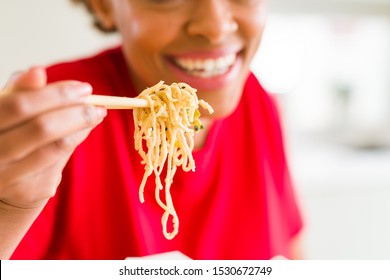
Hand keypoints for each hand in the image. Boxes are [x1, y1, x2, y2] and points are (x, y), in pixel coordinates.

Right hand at [0, 67, 106, 208]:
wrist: (1, 187)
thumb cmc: (7, 138)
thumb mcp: (7, 113)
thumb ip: (20, 93)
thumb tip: (38, 71)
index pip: (20, 105)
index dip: (55, 94)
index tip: (83, 88)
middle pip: (42, 128)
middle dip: (76, 111)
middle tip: (97, 103)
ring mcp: (8, 177)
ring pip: (56, 146)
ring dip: (82, 126)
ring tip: (96, 114)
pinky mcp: (28, 191)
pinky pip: (61, 160)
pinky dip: (75, 140)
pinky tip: (82, 130)